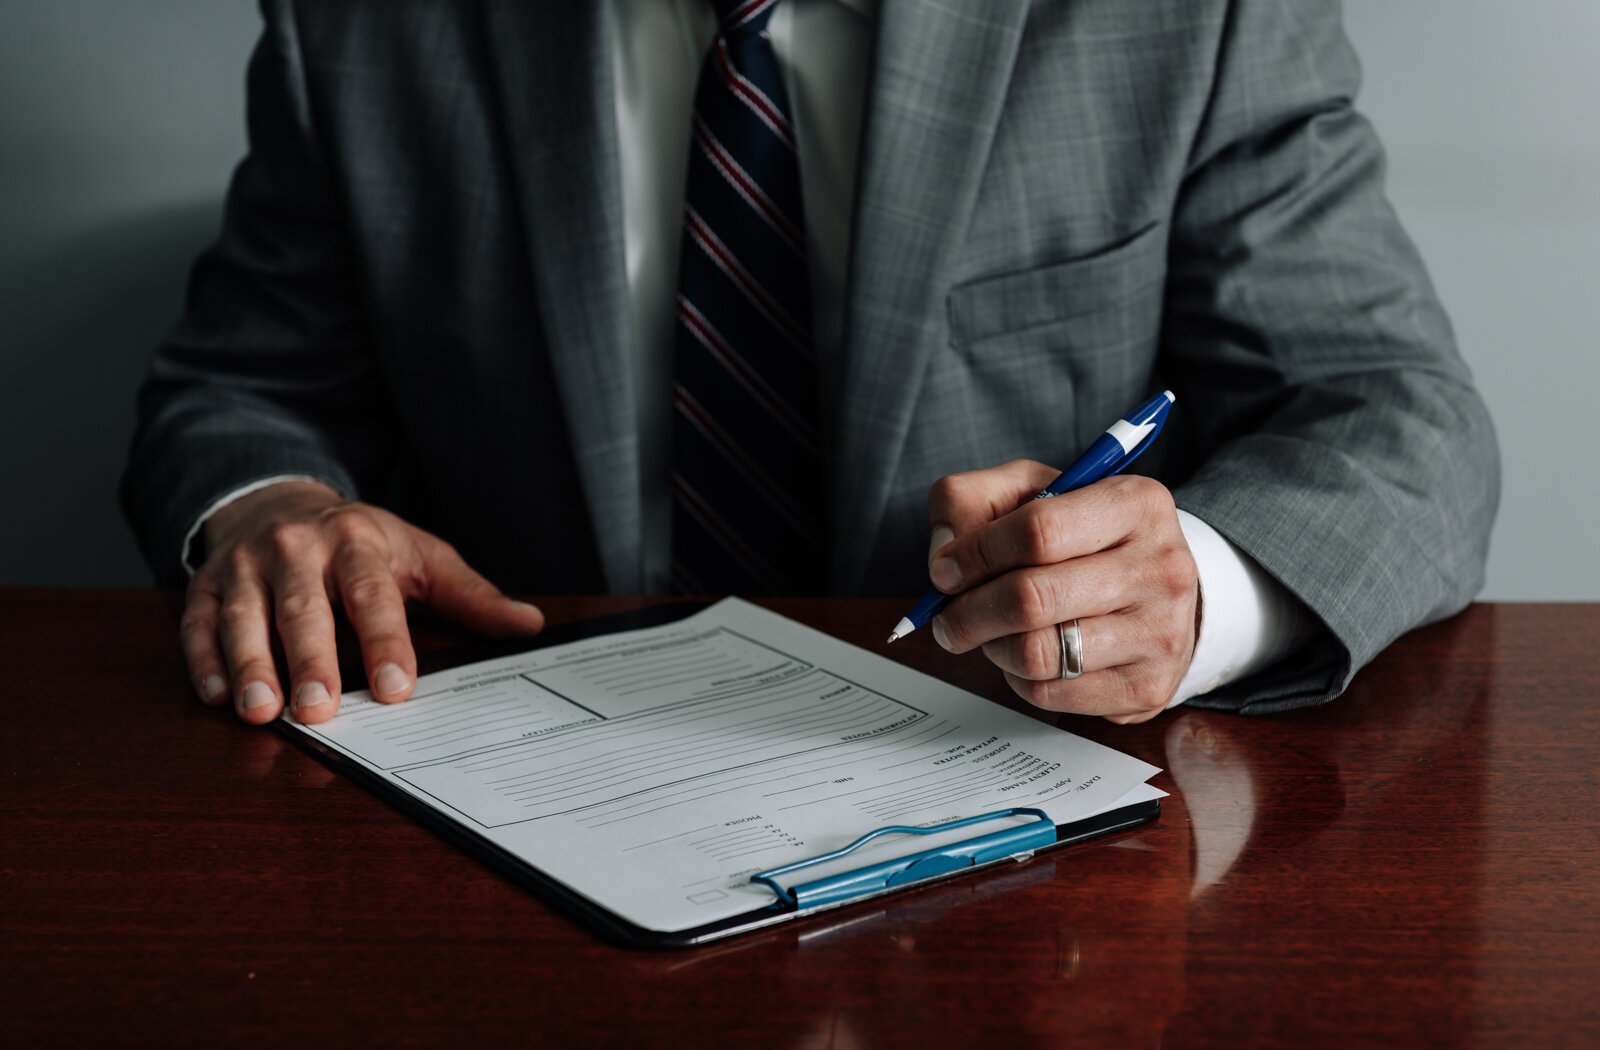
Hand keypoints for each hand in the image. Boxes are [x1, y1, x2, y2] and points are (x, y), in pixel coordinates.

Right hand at [182, 480, 544, 725]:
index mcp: (357, 541)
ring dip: (251, 666)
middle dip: (311, 660)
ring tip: (262, 712)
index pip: (373, 595)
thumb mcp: (420, 556)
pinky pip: (199, 623)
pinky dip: (205, 660)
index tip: (396, 689)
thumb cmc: (361, 543)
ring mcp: (245, 566)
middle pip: (304, 609)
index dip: (385, 643)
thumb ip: (470, 595)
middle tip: (318, 709)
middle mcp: (297, 549)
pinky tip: (218, 697)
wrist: (278, 502)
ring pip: (245, 618)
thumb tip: (528, 624)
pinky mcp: (205, 585)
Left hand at [925, 461, 1198, 723]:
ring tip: (992, 632)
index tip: (945, 570)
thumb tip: (944, 559)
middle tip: (948, 617)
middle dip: (969, 612)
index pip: (1038, 531)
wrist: (1153, 588)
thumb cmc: (1081, 535)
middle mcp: (1160, 567)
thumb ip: (970, 500)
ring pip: (1036, 654)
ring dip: (993, 646)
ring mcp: (1161, 632)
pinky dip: (1019, 677)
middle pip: (1032, 599)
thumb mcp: (1027, 491)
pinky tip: (1028, 654)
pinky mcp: (1148, 686)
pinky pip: (1050, 693)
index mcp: (1135, 504)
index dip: (976, 554)